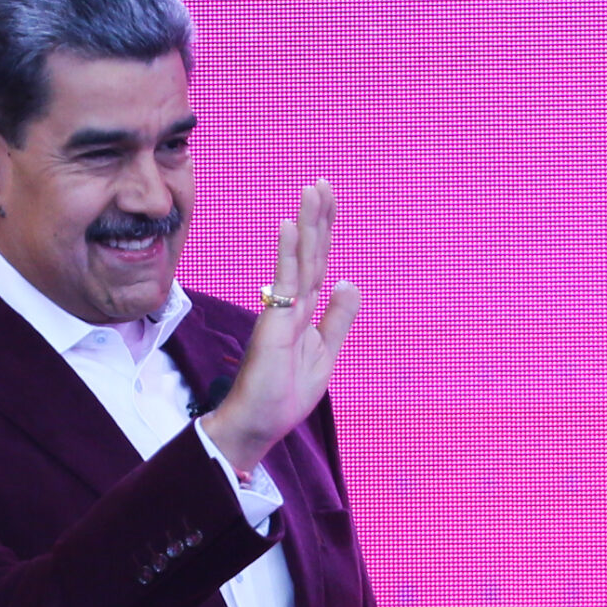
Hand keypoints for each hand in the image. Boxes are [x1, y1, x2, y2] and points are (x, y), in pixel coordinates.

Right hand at [197, 179, 361, 475]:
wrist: (257, 423)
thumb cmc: (283, 395)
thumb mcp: (325, 354)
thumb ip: (337, 319)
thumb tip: (349, 282)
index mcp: (307, 312)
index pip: (320, 263)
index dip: (325, 232)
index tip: (328, 200)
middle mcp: (295, 305)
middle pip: (312, 254)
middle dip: (318, 218)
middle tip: (321, 183)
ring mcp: (283, 311)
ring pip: (301, 260)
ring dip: (307, 225)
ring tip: (311, 191)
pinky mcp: (274, 323)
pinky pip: (285, 282)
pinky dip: (289, 253)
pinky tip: (292, 226)